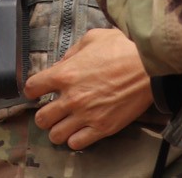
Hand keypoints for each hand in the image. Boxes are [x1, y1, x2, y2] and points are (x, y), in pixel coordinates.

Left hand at [26, 28, 155, 150]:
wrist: (150, 67)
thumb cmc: (123, 48)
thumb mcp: (92, 38)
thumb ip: (72, 52)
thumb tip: (62, 64)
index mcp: (65, 74)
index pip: (31, 88)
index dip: (32, 90)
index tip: (37, 92)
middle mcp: (71, 97)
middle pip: (41, 118)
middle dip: (44, 115)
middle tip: (53, 111)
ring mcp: (86, 115)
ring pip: (55, 135)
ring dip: (58, 130)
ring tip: (65, 124)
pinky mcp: (102, 128)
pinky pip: (76, 144)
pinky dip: (75, 139)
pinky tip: (80, 130)